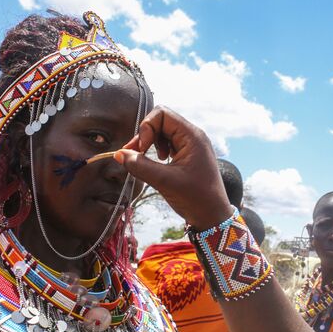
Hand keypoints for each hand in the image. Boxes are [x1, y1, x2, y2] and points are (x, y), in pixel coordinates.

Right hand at [114, 106, 233, 229]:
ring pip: (163, 132)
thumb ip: (140, 166)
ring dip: (150, 143)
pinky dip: (157, 150)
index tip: (142, 149)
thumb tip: (119, 154)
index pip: (162, 114)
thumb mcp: (164, 181)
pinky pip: (168, 144)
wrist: (213, 217)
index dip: (146, 128)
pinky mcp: (188, 155)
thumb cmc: (195, 198)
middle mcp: (192, 136)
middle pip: (161, 121)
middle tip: (135, 155)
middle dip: (145, 135)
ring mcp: (191, 145)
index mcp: (192, 136)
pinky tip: (157, 163)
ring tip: (145, 160)